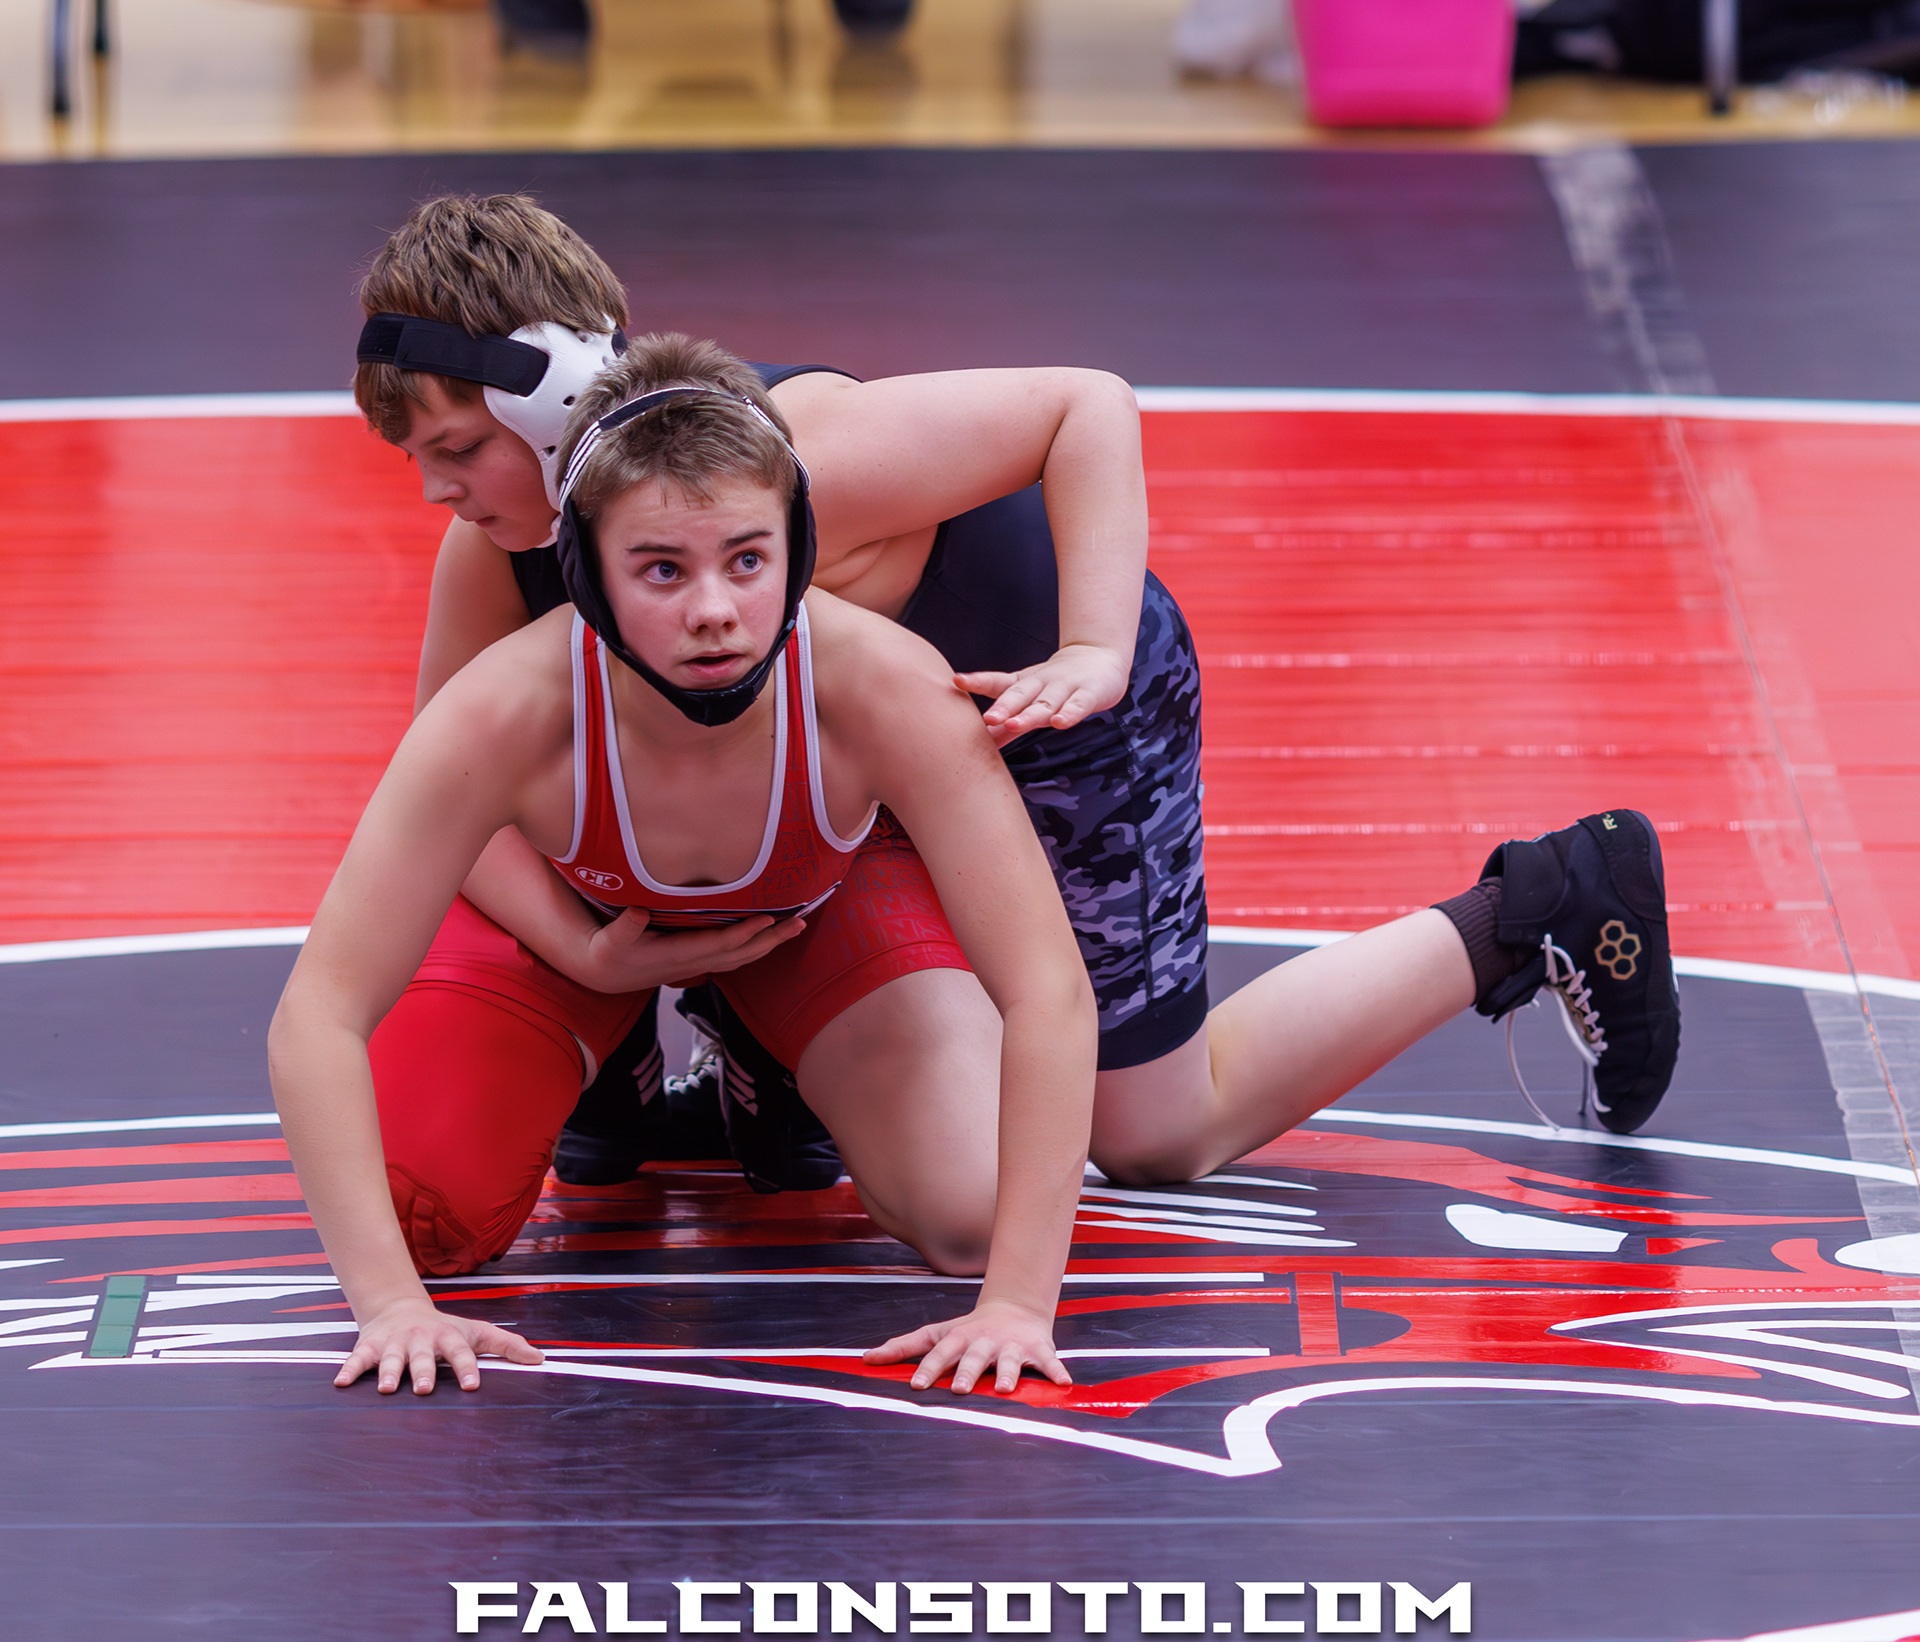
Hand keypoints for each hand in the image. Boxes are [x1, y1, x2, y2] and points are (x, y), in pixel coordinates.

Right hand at [335, 1297, 543, 1394]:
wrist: (400, 1307)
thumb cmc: (446, 1329)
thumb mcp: (476, 1332)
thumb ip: (506, 1345)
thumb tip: (540, 1360)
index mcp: (449, 1337)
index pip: (461, 1352)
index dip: (468, 1367)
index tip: (473, 1386)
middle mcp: (421, 1338)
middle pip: (424, 1356)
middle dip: (423, 1371)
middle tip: (424, 1389)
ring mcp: (395, 1343)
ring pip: (391, 1358)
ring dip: (389, 1372)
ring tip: (387, 1388)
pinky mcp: (370, 1347)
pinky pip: (358, 1359)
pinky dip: (350, 1370)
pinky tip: (341, 1383)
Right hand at [574, 907, 806, 993]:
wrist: (608, 974)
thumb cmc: (610, 951)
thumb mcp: (611, 939)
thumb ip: (625, 926)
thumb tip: (637, 911)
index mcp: (678, 954)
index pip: (718, 944)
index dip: (743, 933)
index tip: (766, 919)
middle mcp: (695, 962)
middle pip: (741, 953)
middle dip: (771, 939)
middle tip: (800, 922)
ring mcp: (700, 965)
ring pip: (744, 957)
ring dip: (771, 943)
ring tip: (797, 927)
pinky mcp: (701, 962)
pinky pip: (737, 957)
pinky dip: (758, 947)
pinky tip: (773, 936)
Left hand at [863, 1299, 1070, 1394]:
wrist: (1014, 1308)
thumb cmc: (968, 1331)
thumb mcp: (938, 1334)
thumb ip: (904, 1347)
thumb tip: (865, 1359)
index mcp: (960, 1338)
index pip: (940, 1352)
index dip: (928, 1368)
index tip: (916, 1385)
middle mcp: (985, 1342)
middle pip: (974, 1357)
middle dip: (967, 1372)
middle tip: (959, 1389)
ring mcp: (1012, 1346)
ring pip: (1010, 1360)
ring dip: (1008, 1373)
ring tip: (1006, 1388)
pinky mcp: (1038, 1350)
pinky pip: (1049, 1362)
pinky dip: (1057, 1371)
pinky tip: (1064, 1384)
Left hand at [955, 643, 1129, 747]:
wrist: (1099, 658)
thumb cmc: (1056, 685)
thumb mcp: (1029, 701)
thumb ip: (1004, 726)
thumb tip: (977, 746)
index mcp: (1023, 684)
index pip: (998, 682)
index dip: (978, 681)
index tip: (957, 681)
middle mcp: (1041, 683)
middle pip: (1019, 694)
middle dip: (1003, 706)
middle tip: (987, 717)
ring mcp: (1065, 687)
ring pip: (1045, 702)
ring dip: (1030, 714)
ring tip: (1014, 724)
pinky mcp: (1088, 694)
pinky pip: (1077, 705)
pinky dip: (1069, 714)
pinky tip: (1059, 723)